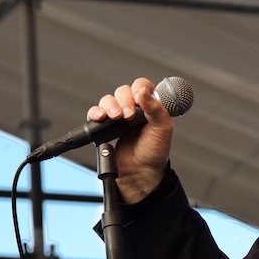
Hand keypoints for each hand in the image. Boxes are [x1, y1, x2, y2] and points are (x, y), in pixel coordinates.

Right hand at [86, 77, 173, 202]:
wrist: (140, 171)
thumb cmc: (155, 151)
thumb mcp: (162, 129)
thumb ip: (156, 108)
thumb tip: (143, 91)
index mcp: (151, 106)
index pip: (142, 86)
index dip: (139, 88)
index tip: (139, 98)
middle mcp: (134, 109)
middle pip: (123, 91)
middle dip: (124, 100)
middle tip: (128, 115)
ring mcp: (119, 117)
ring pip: (108, 100)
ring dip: (110, 106)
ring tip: (116, 118)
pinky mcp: (105, 126)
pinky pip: (96, 112)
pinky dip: (96, 112)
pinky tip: (101, 118)